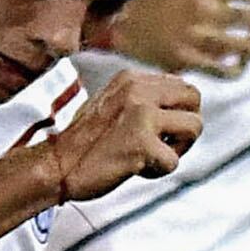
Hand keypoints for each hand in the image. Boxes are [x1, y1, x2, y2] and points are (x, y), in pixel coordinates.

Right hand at [46, 68, 202, 200]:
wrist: (55, 166)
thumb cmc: (81, 143)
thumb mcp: (109, 104)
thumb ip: (139, 99)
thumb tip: (175, 106)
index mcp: (130, 78)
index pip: (179, 86)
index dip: (175, 111)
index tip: (157, 129)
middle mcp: (138, 90)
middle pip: (194, 98)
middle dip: (186, 124)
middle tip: (166, 143)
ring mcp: (141, 115)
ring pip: (194, 127)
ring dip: (177, 148)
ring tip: (151, 156)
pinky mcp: (142, 144)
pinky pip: (173, 161)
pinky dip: (157, 172)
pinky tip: (135, 169)